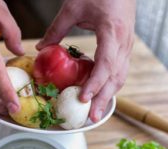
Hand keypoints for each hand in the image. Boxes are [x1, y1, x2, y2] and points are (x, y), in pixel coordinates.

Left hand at [37, 0, 135, 121]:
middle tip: (92, 118)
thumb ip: (57, 29)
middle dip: (104, 99)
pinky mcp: (124, 47)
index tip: (83, 98)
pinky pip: (119, 70)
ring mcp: (127, 46)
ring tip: (96, 112)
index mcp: (112, 32)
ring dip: (108, 95)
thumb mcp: (73, 7)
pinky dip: (109, 84)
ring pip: (120, 76)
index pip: (106, 64)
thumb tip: (41, 48)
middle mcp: (123, 42)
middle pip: (116, 77)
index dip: (96, 84)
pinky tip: (100, 93)